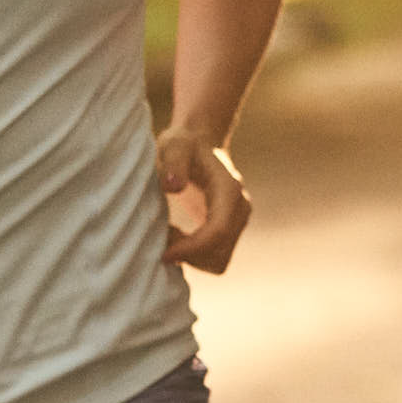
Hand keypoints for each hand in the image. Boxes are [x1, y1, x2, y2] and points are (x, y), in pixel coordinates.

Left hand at [157, 126, 252, 272]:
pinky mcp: (230, 229)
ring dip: (191, 257)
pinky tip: (176, 236)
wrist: (200, 142)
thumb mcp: (174, 146)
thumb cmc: (183, 143)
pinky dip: (194, 256)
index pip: (218, 232)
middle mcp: (240, 208)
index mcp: (229, 190)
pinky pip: (215, 257)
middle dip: (189, 254)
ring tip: (168, 234)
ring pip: (219, 260)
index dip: (191, 249)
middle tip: (161, 236)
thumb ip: (173, 163)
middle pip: (220, 252)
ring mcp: (238, 221)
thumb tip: (173, 187)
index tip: (163, 254)